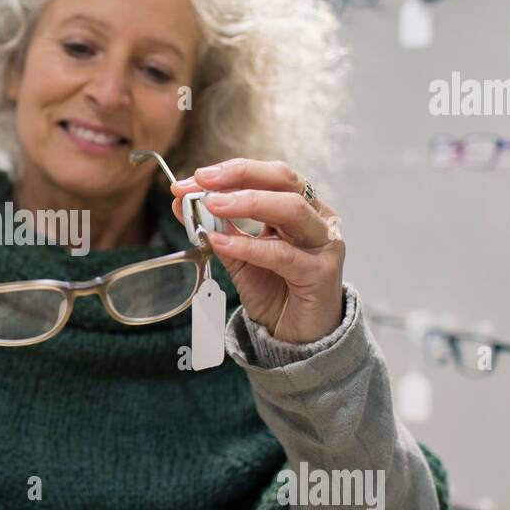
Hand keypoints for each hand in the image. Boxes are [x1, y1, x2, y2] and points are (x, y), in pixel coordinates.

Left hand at [170, 159, 344, 344]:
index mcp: (300, 206)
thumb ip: (218, 229)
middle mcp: (318, 218)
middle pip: (284, 180)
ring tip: (212, 205)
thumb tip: (184, 203)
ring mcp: (325, 244)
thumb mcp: (240, 255)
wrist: (296, 338)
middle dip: (240, 176)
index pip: (268, 175)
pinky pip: (283, 254)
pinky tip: (220, 242)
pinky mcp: (322, 273)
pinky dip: (249, 246)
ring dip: (247, 202)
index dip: (232, 171)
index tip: (194, 177)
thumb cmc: (275, 292)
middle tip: (202, 180)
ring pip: (291, 209)